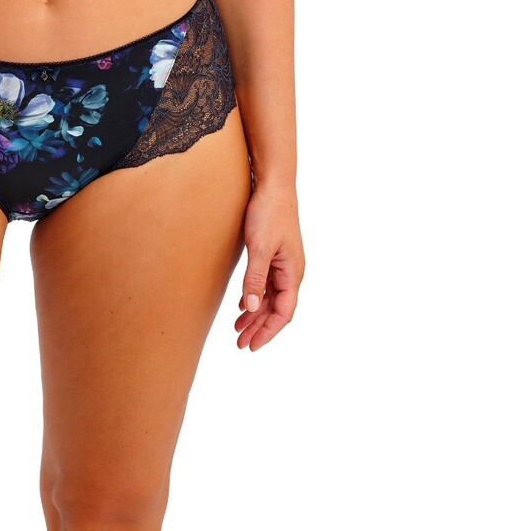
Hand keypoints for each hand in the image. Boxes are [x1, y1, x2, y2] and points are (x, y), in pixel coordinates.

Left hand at [235, 182, 303, 350]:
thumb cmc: (269, 213)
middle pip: (277, 309)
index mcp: (292, 273)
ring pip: (270, 298)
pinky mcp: (274, 255)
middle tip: (240, 344)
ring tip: (237, 330)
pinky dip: (255, 297)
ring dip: (255, 314)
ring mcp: (283, 264)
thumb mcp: (259, 247)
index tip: (252, 346)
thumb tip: (252, 307)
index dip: (268, 331)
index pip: (284, 312)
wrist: (274, 185)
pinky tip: (243, 305)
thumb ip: (255, 278)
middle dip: (259, 328)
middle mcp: (291, 272)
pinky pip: (266, 284)